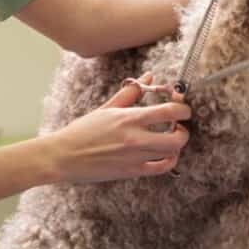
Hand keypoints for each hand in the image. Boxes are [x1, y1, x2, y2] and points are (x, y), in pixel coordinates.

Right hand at [47, 73, 190, 183]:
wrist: (64, 156)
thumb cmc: (83, 131)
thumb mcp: (107, 108)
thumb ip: (130, 94)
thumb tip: (148, 77)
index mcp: (129, 118)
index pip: (169, 111)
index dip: (183, 108)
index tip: (182, 107)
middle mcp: (136, 138)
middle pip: (177, 136)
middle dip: (184, 129)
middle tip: (178, 125)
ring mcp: (135, 157)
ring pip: (172, 153)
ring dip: (177, 144)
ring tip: (170, 138)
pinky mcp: (132, 172)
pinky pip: (161, 168)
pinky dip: (169, 161)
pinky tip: (165, 155)